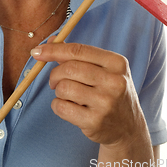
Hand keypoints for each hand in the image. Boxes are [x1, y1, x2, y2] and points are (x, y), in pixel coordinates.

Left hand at [31, 41, 147, 147]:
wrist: (128, 127)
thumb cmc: (110, 91)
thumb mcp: (104, 69)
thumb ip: (79, 55)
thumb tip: (52, 39)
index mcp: (117, 62)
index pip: (79, 50)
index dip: (54, 50)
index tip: (37, 51)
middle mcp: (114, 81)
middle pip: (69, 69)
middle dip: (55, 74)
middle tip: (55, 81)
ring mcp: (105, 102)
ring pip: (63, 88)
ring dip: (58, 91)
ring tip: (68, 95)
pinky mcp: (95, 122)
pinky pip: (61, 107)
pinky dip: (58, 105)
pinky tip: (68, 107)